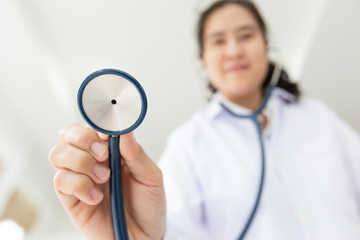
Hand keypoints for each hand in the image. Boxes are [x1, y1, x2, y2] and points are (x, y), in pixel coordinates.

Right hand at [49, 123, 165, 239]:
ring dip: (81, 162)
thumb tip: (125, 130)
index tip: (107, 133)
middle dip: (83, 139)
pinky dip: (79, 186)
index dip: (96, 124)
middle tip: (104, 155)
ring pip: (58, 153)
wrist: (143, 237)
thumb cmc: (148, 205)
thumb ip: (137, 154)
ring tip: (103, 178)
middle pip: (68, 134)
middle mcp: (92, 160)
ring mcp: (79, 178)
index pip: (94, 125)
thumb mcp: (151, 178)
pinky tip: (96, 197)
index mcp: (112, 150)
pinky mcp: (70, 198)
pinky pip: (60, 181)